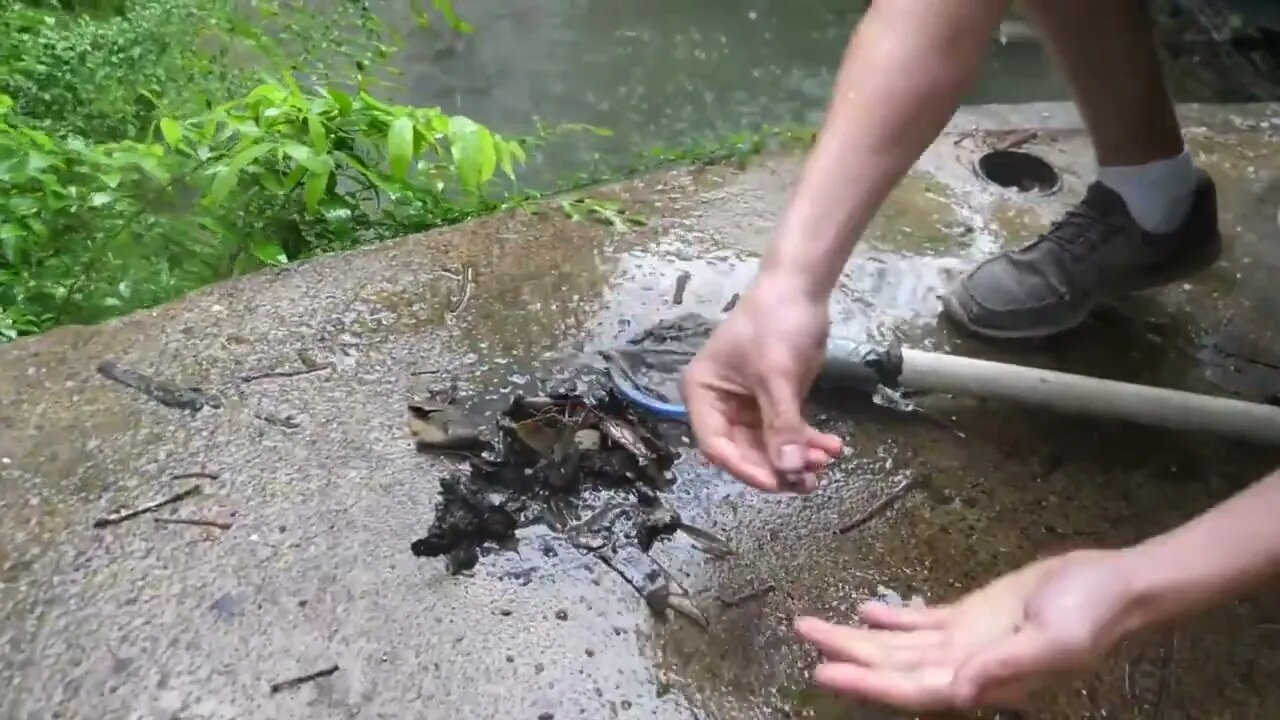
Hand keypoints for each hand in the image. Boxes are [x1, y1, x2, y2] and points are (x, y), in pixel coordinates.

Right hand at [680, 275, 842, 492]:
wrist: (801, 286)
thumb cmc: (775, 323)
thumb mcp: (777, 375)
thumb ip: (782, 425)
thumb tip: (789, 470)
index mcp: (703, 393)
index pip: (716, 444)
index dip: (745, 468)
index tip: (777, 482)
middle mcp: (718, 404)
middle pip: (743, 451)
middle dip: (778, 465)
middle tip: (810, 479)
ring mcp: (746, 405)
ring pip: (768, 446)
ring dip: (796, 457)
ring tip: (825, 462)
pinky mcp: (772, 401)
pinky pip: (786, 431)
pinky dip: (807, 441)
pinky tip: (832, 447)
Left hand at [795, 549, 1144, 711]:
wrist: (1115, 585)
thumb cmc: (1089, 616)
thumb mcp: (1053, 642)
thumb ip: (1005, 669)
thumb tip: (959, 693)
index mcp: (981, 681)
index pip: (911, 689)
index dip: (867, 685)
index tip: (825, 673)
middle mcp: (966, 666)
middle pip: (894, 668)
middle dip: (848, 657)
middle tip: (804, 634)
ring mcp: (967, 641)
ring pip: (900, 646)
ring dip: (859, 638)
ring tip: (816, 625)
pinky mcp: (974, 615)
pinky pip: (923, 622)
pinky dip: (892, 620)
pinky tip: (865, 611)